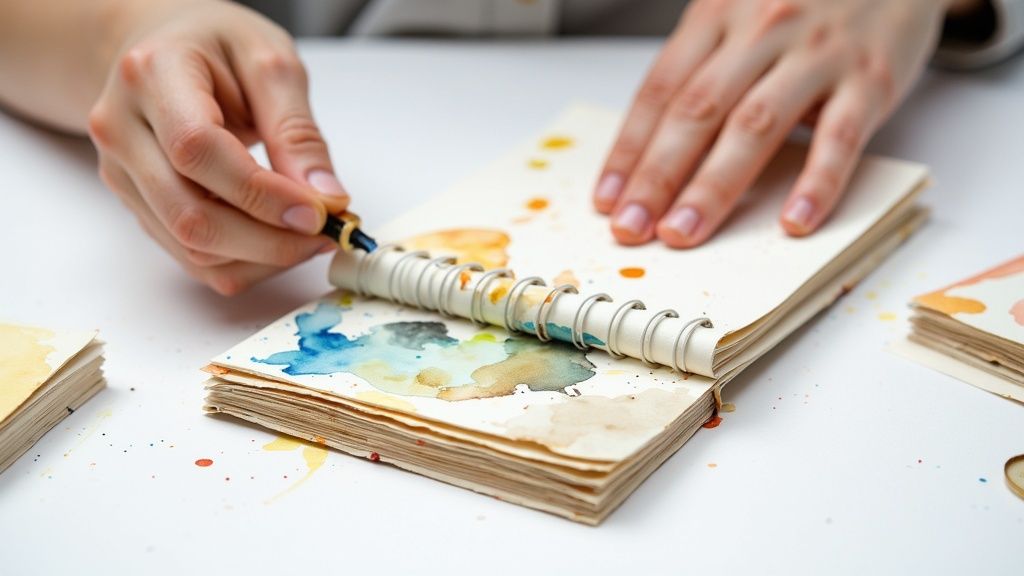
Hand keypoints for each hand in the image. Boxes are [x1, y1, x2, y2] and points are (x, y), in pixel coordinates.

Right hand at [87, 1, 347, 294]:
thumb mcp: (270, 62)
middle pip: (191, 216)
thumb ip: (297, 130)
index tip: (319, 211)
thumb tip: (325, 196)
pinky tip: (279, 240)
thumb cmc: (216, 47)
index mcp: (151, 76)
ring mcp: (123, 174)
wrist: (162, 47)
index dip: (262, 194)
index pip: (198, 152)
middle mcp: (122, 130)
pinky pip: (192, 259)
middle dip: (270, 240)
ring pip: (192, 249)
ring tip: (310, 235)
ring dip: (262, 258)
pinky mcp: (138, 206)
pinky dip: (245, 263)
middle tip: (328, 233)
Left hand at [593, 0, 958, 246]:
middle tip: (631, 228)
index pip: (660, 91)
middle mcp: (762, 30)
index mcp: (718, 14)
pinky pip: (840, 137)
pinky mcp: (871, 77)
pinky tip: (794, 222)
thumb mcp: (739, 9)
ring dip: (713, 187)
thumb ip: (701, 67)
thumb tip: (652, 149)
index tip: (608, 199)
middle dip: (657, 177)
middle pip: (697, 112)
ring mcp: (817, 54)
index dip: (629, 149)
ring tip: (684, 233)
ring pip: (755, 126)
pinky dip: (817, 183)